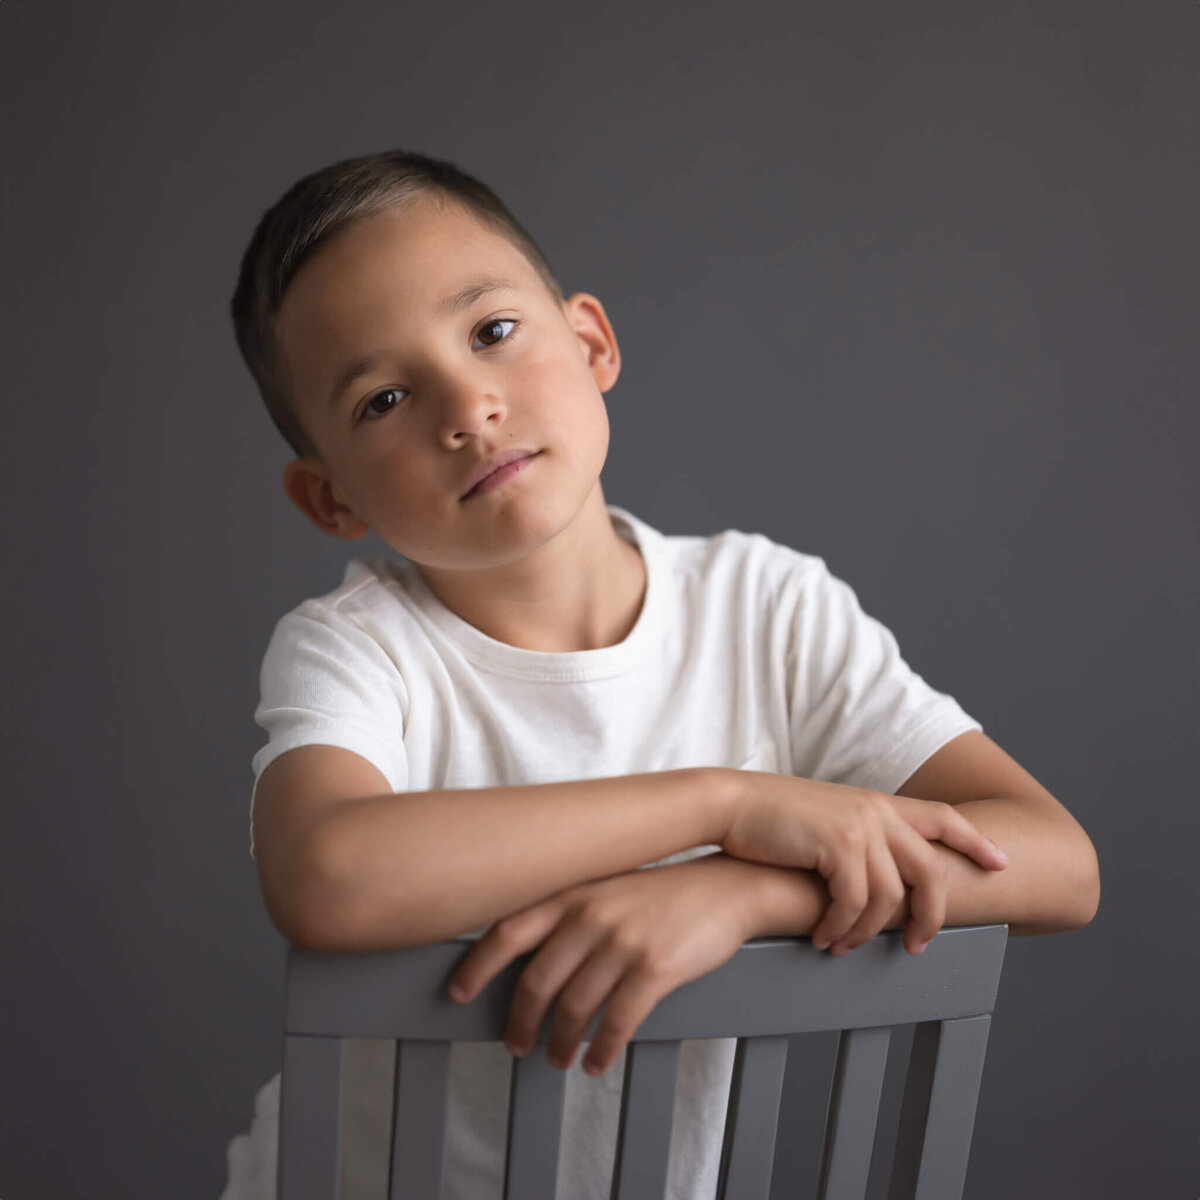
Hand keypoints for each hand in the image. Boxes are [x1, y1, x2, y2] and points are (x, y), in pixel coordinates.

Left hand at [446, 855, 761, 1076]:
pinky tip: (596, 1062)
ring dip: (559, 1042)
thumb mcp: (608, 884)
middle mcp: (591, 914)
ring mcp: (623, 942)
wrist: (728, 886)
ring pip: (574, 1007)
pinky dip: (601, 1050)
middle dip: (520, 1020)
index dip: (477, 965)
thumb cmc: (663, 890)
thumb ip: (569, 909)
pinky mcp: (655, 968)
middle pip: (537, 980)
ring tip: (557, 1058)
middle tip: (516, 1044)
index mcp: (574, 891)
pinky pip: (617, 1022)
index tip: (457, 993)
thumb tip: (527, 953)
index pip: (509, 930)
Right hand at [720, 773, 1008, 956]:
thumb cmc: (770, 817)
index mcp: (878, 802)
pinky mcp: (837, 844)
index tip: (1001, 863)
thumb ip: (857, 837)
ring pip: (890, 898)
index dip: (976, 841)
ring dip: (867, 932)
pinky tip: (823, 937)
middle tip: (916, 946)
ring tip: (841, 946)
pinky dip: (840, 928)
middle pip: (931, 871)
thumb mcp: (825, 818)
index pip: (943, 819)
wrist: (731, 802)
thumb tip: (875, 879)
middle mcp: (877, 811)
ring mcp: (859, 826)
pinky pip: (855, 903)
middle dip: (931, 916)